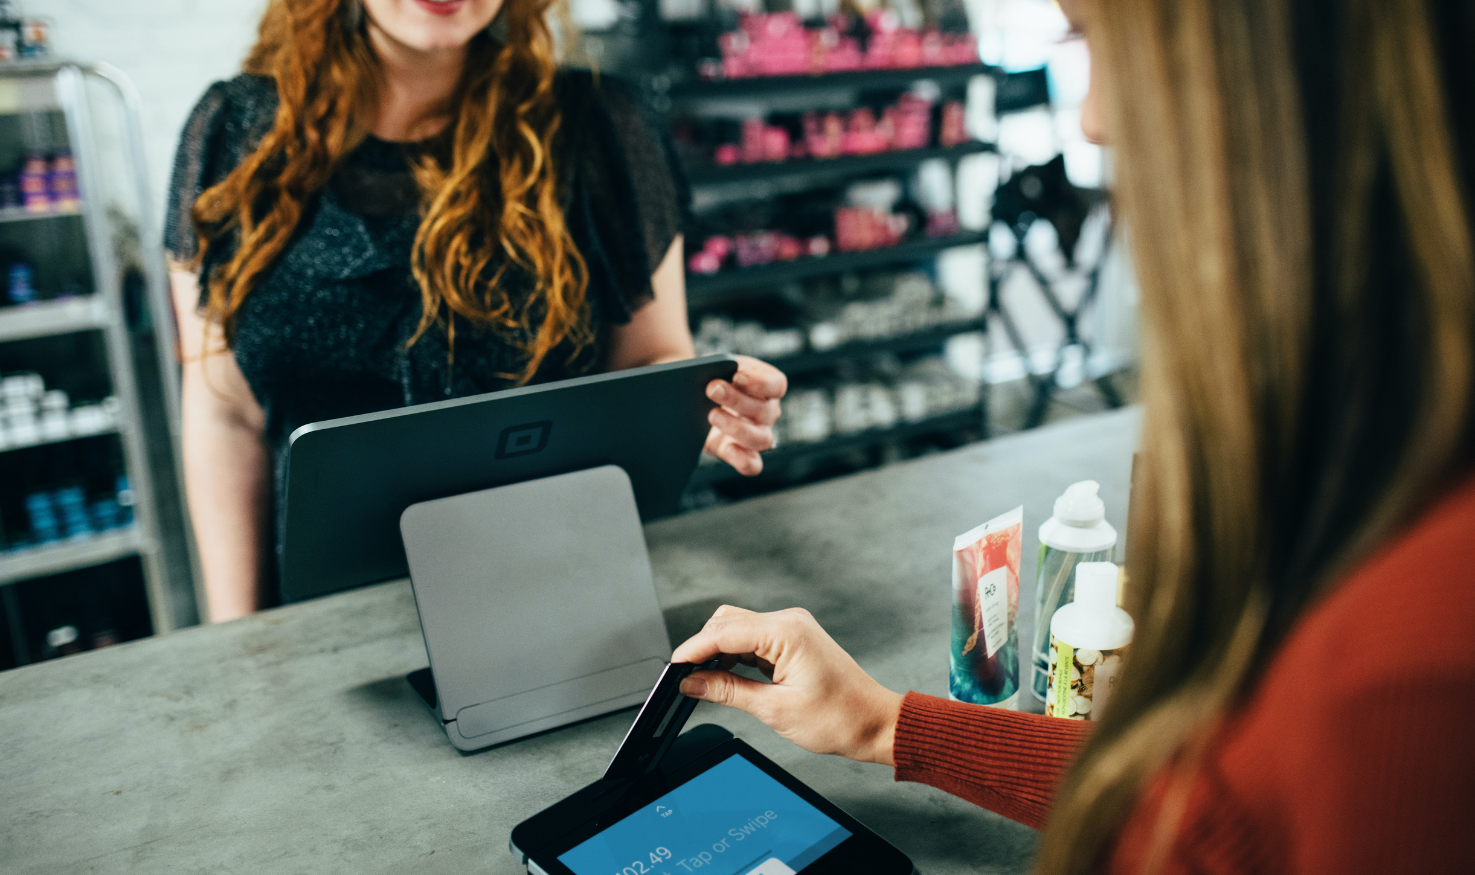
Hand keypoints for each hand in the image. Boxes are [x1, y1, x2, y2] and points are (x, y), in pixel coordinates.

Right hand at [672, 605, 902, 766]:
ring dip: (718, 652)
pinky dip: (735, 655)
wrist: (874, 723)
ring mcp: (792, 628)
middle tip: (685, 679)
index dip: (693, 650)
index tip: (673, 668)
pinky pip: (753, 639)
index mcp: (787, 633)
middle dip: (703, 648)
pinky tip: (727, 677)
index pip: (724, 632)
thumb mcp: (775, 710)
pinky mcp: (792, 639)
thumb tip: (692, 683)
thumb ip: (728, 692)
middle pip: (727, 622)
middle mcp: (789, 622)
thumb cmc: (839, 718)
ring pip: (738, 628)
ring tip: (704, 682)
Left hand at [704, 355, 786, 475]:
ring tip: (711, 415)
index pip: (776, 384)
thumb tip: (712, 377)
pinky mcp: (739, 453)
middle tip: (712, 389)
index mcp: (766, 386)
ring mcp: (756, 435)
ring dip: (737, 427)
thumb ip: (718, 367)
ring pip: (761, 439)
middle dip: (737, 399)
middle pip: (765, 410)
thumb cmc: (709, 377)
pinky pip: (752, 465)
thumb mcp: (715, 366)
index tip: (737, 376)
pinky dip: (743, 459)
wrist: (691, 398)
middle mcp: (767, 412)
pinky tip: (728, 447)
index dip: (760, 382)